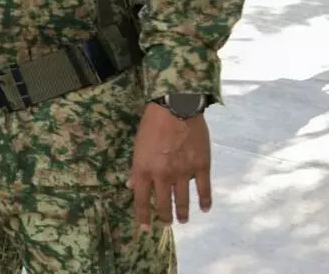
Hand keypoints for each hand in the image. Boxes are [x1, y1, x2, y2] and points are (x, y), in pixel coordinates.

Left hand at [128, 102, 212, 231]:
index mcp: (144, 169)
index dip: (143, 217)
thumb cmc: (152, 124)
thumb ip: (136, 168)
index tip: (145, 229)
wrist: (176, 108)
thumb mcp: (137, 146)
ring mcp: (184, 173)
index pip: (141, 200)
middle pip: (163, 204)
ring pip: (183, 200)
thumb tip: (130, 185)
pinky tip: (205, 209)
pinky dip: (205, 201)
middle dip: (164, 216)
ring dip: (183, 213)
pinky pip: (204, 189)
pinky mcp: (201, 167)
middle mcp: (163, 175)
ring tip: (183, 220)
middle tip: (166, 223)